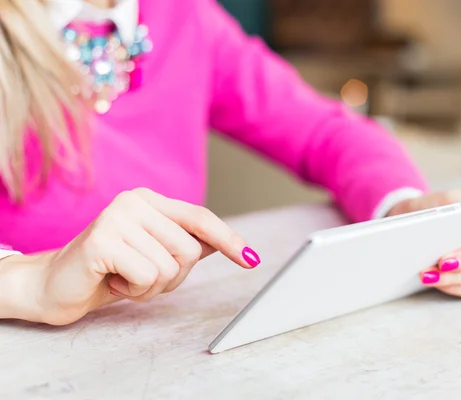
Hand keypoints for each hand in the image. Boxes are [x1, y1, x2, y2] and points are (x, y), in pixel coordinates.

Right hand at [22, 188, 260, 324]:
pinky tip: (112, 282)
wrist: (53, 285)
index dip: (229, 240)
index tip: (252, 260)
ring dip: (152, 287)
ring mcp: (117, 217)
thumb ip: (186, 244)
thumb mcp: (154, 255)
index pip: (200, 218)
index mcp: (150, 200)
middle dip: (173, 276)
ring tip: (125, 278)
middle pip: (189, 249)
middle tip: (142, 276)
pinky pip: (147, 276)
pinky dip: (135, 291)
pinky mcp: (101, 240)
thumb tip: (226, 243)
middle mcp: (134, 201)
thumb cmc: (110, 271)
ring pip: (170, 266)